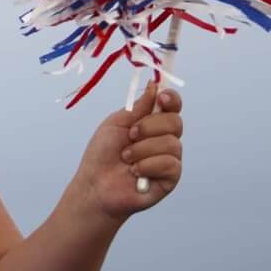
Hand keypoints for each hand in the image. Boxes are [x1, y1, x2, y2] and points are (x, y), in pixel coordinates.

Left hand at [73, 82, 183, 222]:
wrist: (94, 185)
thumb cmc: (102, 155)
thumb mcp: (116, 124)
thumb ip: (138, 107)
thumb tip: (154, 85)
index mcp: (152, 124)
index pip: (172, 106)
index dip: (171, 99)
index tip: (161, 97)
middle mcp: (164, 140)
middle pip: (175, 122)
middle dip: (149, 127)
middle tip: (130, 136)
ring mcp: (169, 159)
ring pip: (172, 143)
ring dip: (142, 149)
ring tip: (126, 159)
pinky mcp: (170, 178)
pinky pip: (170, 163)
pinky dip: (148, 165)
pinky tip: (135, 172)